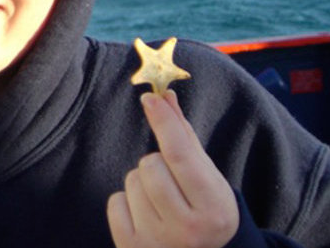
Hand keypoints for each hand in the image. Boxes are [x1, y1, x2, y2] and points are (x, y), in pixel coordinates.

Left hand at [107, 90, 238, 247]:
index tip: (149, 99)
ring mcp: (157, 242)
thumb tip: (165, 96)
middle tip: (172, 184)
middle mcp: (187, 230)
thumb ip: (185, 138)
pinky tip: (145, 218)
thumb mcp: (207, 178)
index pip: (181, 156)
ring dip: (142, 184)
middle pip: (150, 164)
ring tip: (160, 204)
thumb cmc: (203, 211)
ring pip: (131, 181)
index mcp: (214, 209)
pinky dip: (126, 204)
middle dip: (157, 164)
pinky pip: (115, 202)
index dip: (164, 123)